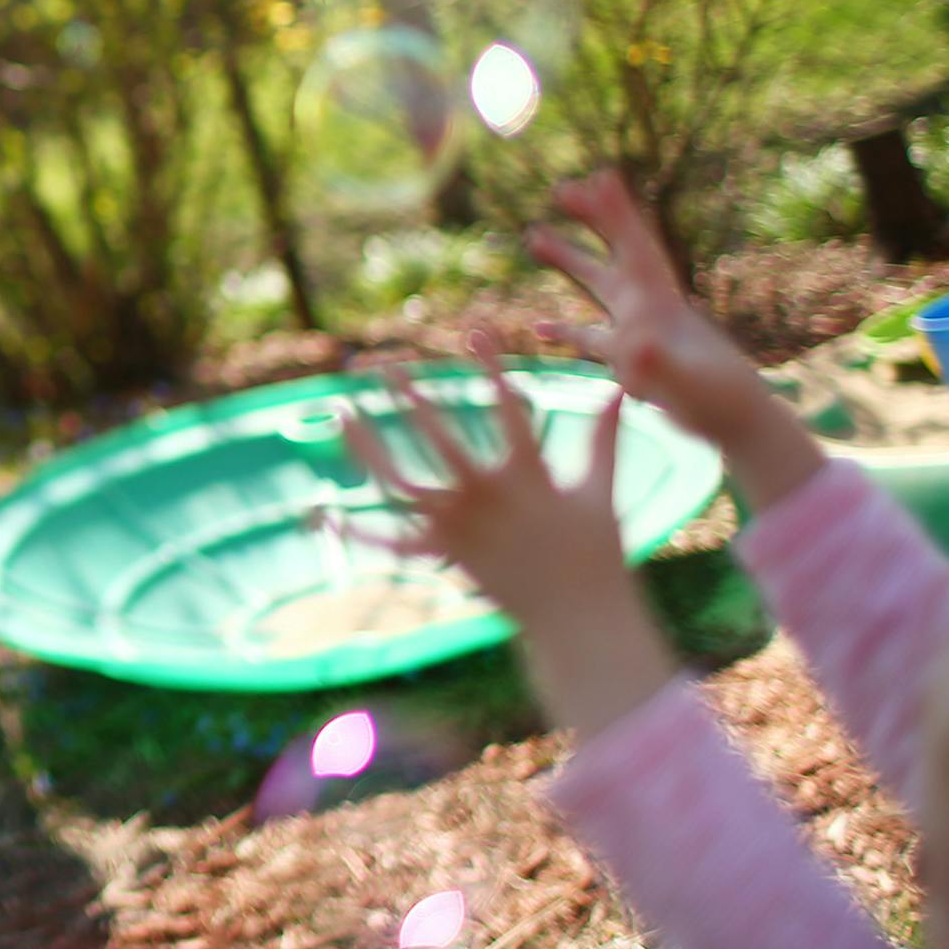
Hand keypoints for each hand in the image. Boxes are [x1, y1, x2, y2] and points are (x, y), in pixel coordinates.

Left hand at [338, 346, 675, 738]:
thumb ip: (603, 438)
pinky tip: (328, 514)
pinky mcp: (446, 556)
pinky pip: (396, 546)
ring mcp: (460, 528)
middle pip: (438, 438)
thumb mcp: (600, 491)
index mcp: (527, 475)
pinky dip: (362, 535)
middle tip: (382, 363)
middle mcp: (486, 498)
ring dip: (368, 449)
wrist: (578, 621)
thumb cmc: (595, 553)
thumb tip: (621, 390)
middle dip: (409, 396)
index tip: (474, 328)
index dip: (491, 365)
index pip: (506, 407)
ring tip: (341, 413)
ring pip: (400, 484)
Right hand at [530, 171, 763, 441]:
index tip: (599, 175)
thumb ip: (660, 364)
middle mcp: (648, 308)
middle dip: (590, 219)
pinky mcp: (634, 359)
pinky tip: (541, 328)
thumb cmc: (720, 401)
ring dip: (570, 260)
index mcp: (660, 303)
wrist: (740, 423)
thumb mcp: (688, 382)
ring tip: (534, 236)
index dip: (616, 211)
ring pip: (598, 286)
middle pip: (613, 252)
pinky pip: (592, 337)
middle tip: (561, 188)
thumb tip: (633, 344)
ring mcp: (640, 330)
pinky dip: (567, 329)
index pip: (635, 247)